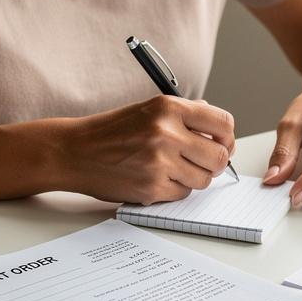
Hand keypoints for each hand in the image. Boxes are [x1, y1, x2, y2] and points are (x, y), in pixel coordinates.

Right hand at [64, 95, 234, 204]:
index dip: (227, 137)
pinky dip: (174, 189)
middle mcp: (167, 132)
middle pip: (219, 156)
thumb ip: (184, 115)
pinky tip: (155, 178)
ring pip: (204, 179)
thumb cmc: (111, 131)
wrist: (74, 151)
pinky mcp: (152, 188)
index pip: (223, 123)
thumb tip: (218, 127)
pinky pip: (182, 193)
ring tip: (173, 169)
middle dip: (215, 162)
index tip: (222, 143)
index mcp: (169, 107)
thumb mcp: (148, 110)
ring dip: (194, 177)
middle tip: (203, 162)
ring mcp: (160, 162)